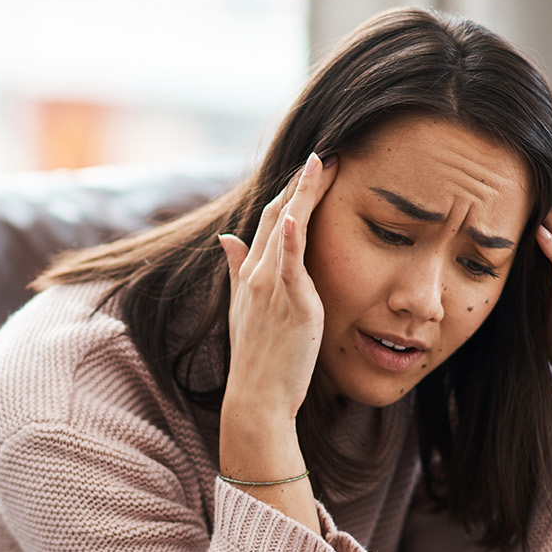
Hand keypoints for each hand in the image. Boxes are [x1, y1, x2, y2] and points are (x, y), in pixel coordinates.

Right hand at [218, 152, 338, 423]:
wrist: (255, 397)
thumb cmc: (256, 358)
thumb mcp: (243, 308)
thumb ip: (236, 269)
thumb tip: (225, 238)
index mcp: (250, 274)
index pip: (269, 220)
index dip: (289, 191)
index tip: (311, 167)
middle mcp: (257, 275)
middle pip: (277, 215)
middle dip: (301, 183)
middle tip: (326, 154)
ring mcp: (272, 288)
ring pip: (285, 229)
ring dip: (303, 194)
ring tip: (324, 164)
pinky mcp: (291, 305)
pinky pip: (289, 265)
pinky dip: (289, 239)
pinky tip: (295, 214)